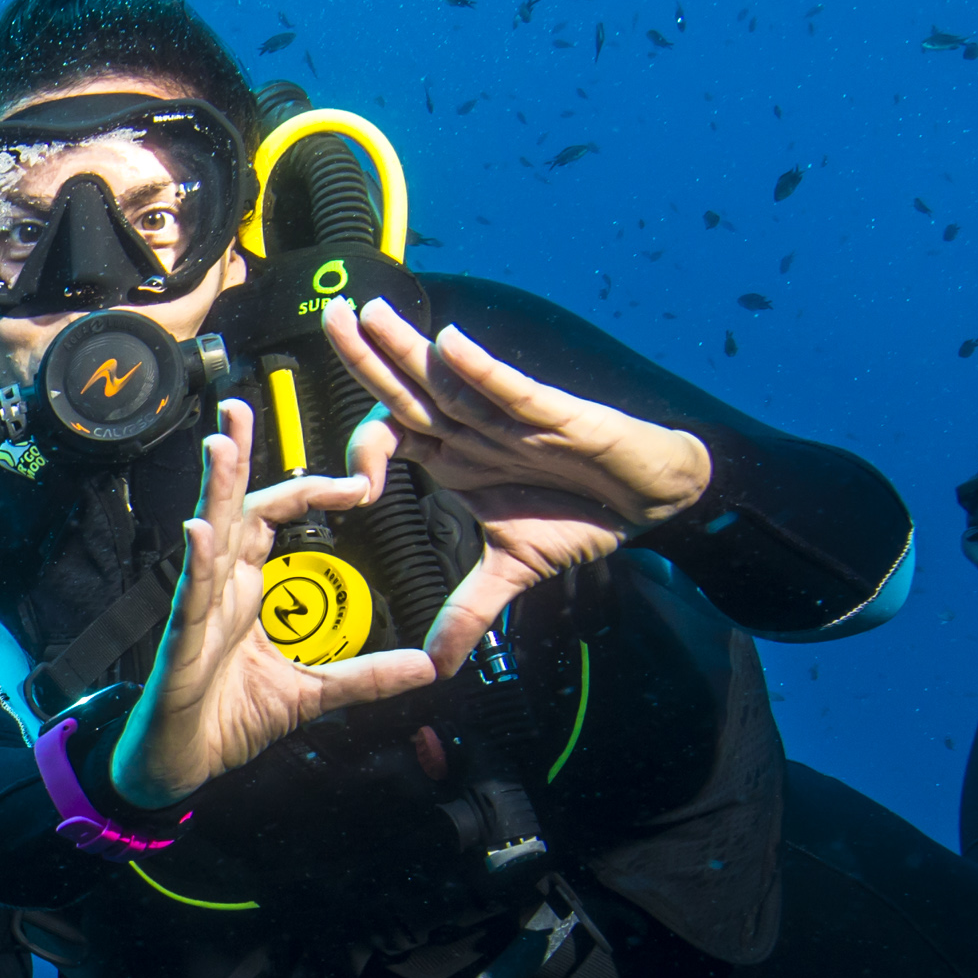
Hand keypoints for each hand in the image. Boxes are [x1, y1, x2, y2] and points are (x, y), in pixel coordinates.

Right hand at [103, 408, 445, 812]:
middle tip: (244, 407)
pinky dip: (197, 563)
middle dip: (238, 457)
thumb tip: (427, 667)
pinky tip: (201, 530)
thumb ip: (367, 675)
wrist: (181, 765)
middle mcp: (221, 587)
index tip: (359, 481)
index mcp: (249, 589)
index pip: (275, 518)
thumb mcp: (314, 694)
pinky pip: (190, 595)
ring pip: (206, 537)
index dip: (311, 492)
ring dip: (215, 491)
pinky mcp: (181, 642)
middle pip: (233, 508)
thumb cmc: (230, 720)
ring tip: (223, 444)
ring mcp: (198, 610)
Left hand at [320, 298, 712, 670]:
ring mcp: (509, 415)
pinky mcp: (554, 413)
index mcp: (454, 456)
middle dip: (365, 354)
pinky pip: (508, 387)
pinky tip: (449, 344)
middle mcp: (472, 427)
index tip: (351, 491)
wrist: (650, 498)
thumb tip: (437, 665)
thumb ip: (469, 609)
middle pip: (407, 388)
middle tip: (327, 314)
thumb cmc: (580, 515)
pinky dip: (479, 368)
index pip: (394, 436)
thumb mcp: (513, 570)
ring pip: (448, 377)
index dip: (366, 450)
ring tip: (368, 312)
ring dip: (408, 346)